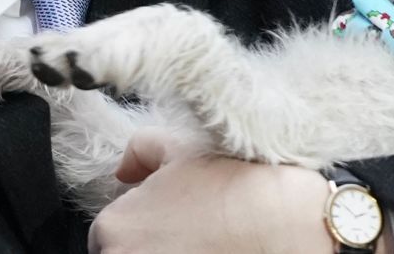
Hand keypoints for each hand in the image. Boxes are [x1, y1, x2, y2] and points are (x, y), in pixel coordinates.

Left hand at [88, 128, 333, 252]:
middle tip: (190, 240)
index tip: (173, 228)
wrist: (284, 222)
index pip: (109, 237)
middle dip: (150, 248)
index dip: (143, 231)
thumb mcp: (182, 149)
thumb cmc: (233, 187)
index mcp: (114, 228)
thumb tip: (122, 171)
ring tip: (204, 248)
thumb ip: (141, 151)